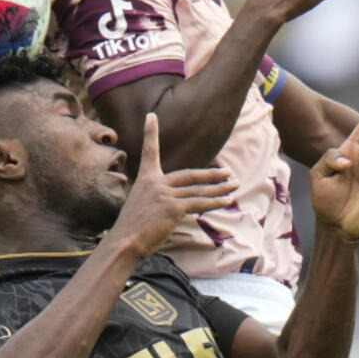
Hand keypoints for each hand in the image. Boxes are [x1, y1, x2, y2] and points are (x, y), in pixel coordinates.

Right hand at [105, 113, 237, 258]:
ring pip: (198, 190)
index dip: (151, 132)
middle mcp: (155, 182)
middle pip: (190, 174)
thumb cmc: (132, 228)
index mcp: (145, 179)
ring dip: (219, 189)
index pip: (150, 151)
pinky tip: (227, 201)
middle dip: (211, 174)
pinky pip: (199, 203)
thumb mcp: (140, 205)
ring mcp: (165, 194)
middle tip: (227, 173)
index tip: (151, 116)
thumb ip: (156, 198)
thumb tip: (173, 203)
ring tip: (233, 186)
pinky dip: (215, 202)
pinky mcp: (173, 207)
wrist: (125, 241)